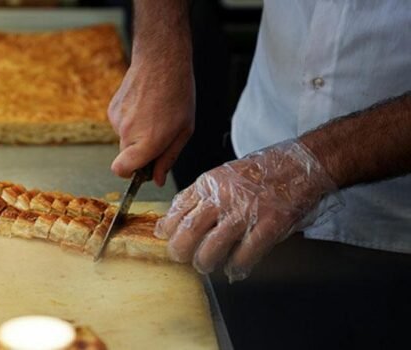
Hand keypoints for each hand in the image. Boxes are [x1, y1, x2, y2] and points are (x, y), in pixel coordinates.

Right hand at [108, 59, 194, 186]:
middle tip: (159, 134)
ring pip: (124, 139)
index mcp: (147, 142)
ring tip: (154, 114)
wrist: (161, 61)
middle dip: (140, 152)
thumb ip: (168, 158)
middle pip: (126, 156)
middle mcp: (128, 133)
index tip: (142, 168)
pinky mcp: (112, 109)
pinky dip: (131, 120)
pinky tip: (144, 105)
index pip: (121, 170)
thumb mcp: (184, 130)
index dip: (130, 174)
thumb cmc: (177, 94)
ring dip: (137, 133)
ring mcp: (117, 120)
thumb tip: (157, 180)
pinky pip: (120, 124)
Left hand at [155, 141, 339, 281]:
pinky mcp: (268, 225)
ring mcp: (246, 212)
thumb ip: (200, 195)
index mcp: (209, 183)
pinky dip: (236, 267)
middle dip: (179, 250)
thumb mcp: (223, 175)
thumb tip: (173, 218)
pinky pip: (244, 255)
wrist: (301, 164)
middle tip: (180, 257)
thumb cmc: (262, 171)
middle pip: (188, 232)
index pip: (177, 209)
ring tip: (205, 265)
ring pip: (211, 248)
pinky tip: (234, 269)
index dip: (167, 228)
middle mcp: (223, 197)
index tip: (164, 238)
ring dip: (205, 262)